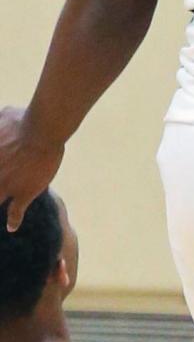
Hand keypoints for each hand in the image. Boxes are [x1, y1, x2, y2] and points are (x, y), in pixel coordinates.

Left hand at [0, 107, 63, 231]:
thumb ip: (1, 121)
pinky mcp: (23, 194)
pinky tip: (12, 226)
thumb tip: (2, 116)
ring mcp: (6, 187)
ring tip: (5, 201)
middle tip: (4, 182)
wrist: (42, 131)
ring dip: (1, 200)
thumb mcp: (6, 115)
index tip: (2, 166)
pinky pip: (15, 213)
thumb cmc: (24, 118)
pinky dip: (13, 221)